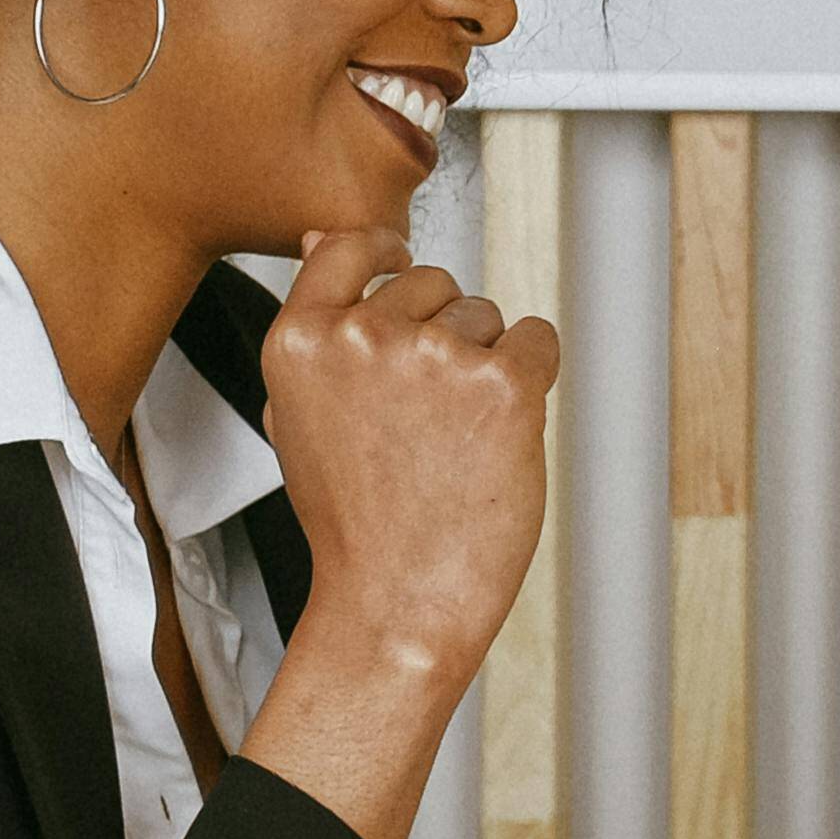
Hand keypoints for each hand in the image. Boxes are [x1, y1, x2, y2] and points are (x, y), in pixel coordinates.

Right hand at [257, 227, 557, 682]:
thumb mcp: (301, 413)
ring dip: (483, 363)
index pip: (348, 245)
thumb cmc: (355, 519)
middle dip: (441, 334)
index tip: (399, 267)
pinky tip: (498, 433)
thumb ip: (317, 325)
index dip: (384, 254)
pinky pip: (538, 340)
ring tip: (451, 440)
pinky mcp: (505, 384)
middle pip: (432, 284)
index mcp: (302, 340)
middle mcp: (364, 336)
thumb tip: (320, 238)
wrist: (398, 600)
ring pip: (486, 316)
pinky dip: (531, 377)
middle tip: (424, 419)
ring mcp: (436, 356)